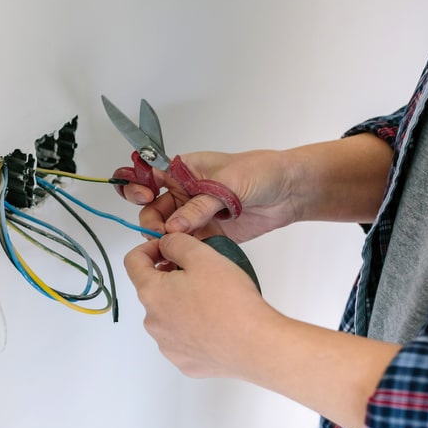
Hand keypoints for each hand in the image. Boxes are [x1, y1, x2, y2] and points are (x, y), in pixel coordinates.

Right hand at [117, 149, 297, 241]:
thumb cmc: (260, 172)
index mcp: (183, 170)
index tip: (145, 196)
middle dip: (151, 221)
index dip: (138, 186)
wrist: (290, 191)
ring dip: (165, 239)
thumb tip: (173, 227)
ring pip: (166, 230)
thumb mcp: (227, 183)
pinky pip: (185, 244)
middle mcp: (183, 193)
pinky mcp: (207, 234)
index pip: (148, 175)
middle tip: (162, 233)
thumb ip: (199, 206)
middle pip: (152, 209)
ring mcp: (194, 215)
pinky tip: (182, 258)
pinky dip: (180, 252)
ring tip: (173, 247)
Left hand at [124, 232, 273, 378]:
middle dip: (171, 278)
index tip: (167, 247)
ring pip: (168, 316)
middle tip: (200, 274)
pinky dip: (194, 329)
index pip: (133, 262)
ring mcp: (167, 345)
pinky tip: (215, 324)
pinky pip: (183, 339)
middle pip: (153, 290)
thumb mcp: (203, 256)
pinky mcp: (184, 362)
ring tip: (212, 301)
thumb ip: (176, 243)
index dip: (149, 248)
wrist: (256, 346)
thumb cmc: (232, 303)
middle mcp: (153, 322)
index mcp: (152, 293)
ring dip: (183, 304)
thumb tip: (165, 244)